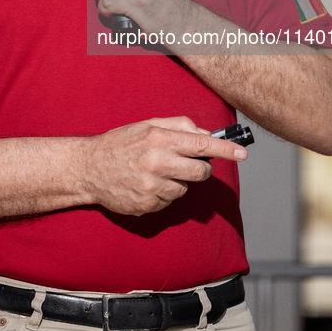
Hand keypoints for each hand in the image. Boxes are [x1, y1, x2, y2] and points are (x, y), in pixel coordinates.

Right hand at [81, 115, 247, 215]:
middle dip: (201, 169)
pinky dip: (163, 194)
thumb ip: (178, 126)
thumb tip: (205, 134)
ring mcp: (152, 187)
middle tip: (190, 164)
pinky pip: (169, 202)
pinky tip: (145, 185)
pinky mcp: (147, 205)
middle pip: (201, 172)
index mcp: (159, 139)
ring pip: (185, 189)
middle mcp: (158, 163)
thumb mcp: (146, 125)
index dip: (226, 149)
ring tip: (155, 173)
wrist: (88, 168)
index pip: (202, 144)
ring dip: (178, 182)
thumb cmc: (120, 143)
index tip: (243, 153)